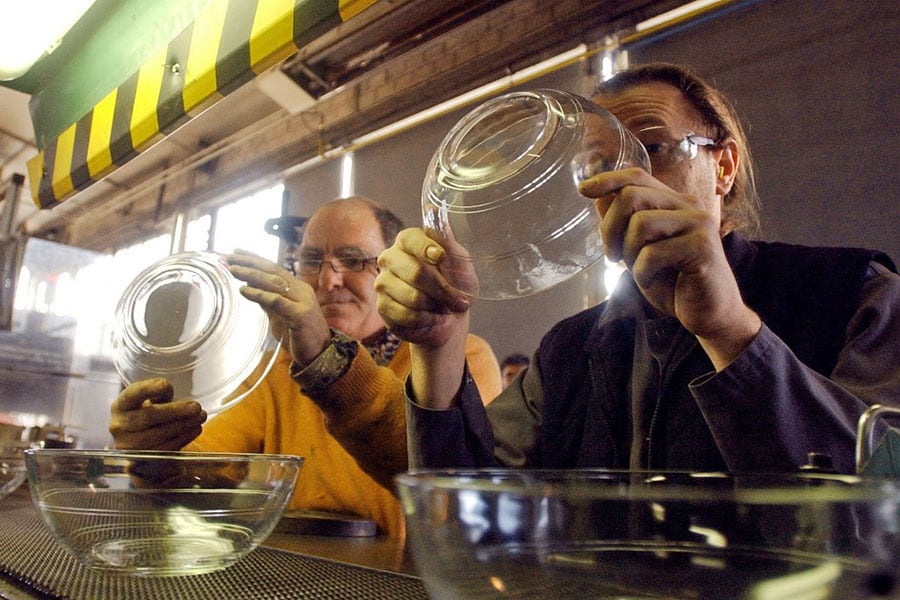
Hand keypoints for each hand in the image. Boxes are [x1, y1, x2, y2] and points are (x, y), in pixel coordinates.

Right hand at [109, 378, 205, 449]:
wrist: (139, 443)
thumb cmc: (147, 415)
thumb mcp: (148, 400)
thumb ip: (158, 393)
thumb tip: (167, 390)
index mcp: (121, 406)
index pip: (132, 395)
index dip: (147, 389)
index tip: (165, 384)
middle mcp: (119, 426)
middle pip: (148, 417)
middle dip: (175, 411)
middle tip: (196, 407)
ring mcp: (128, 446)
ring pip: (158, 435)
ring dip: (183, 425)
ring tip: (200, 416)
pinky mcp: (140, 461)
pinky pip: (164, 449)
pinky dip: (183, 438)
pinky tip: (195, 429)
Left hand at [227, 250, 330, 367]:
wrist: (320, 354)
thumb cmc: (300, 335)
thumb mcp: (280, 315)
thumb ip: (268, 300)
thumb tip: (249, 286)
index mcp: (298, 288)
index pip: (274, 268)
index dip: (255, 259)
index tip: (236, 252)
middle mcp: (301, 290)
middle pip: (272, 271)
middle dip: (249, 262)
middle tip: (229, 257)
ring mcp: (302, 301)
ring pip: (273, 282)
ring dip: (250, 274)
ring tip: (233, 270)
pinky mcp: (300, 315)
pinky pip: (275, 301)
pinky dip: (258, 294)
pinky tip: (244, 290)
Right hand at [375, 227, 474, 407]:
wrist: (450, 316)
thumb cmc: (455, 283)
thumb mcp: (460, 262)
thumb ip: (447, 242)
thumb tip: (434, 210)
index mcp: (408, 241)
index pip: (410, 239)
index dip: (426, 248)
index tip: (441, 257)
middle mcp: (390, 258)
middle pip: (415, 272)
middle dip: (443, 290)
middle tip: (458, 300)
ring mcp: (383, 282)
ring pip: (413, 297)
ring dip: (436, 307)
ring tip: (443, 307)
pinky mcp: (382, 306)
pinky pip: (407, 315)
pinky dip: (427, 320)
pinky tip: (431, 317)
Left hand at [579, 168, 759, 367]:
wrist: (710, 314)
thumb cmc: (674, 283)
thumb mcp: (639, 252)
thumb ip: (624, 225)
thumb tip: (599, 198)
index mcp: (674, 203)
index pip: (637, 176)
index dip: (608, 180)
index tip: (583, 190)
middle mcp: (689, 206)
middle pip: (632, 196)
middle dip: (610, 228)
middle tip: (612, 256)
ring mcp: (699, 224)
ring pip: (641, 223)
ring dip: (628, 252)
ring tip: (637, 270)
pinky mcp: (703, 247)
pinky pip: (653, 253)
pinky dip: (642, 272)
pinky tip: (650, 280)